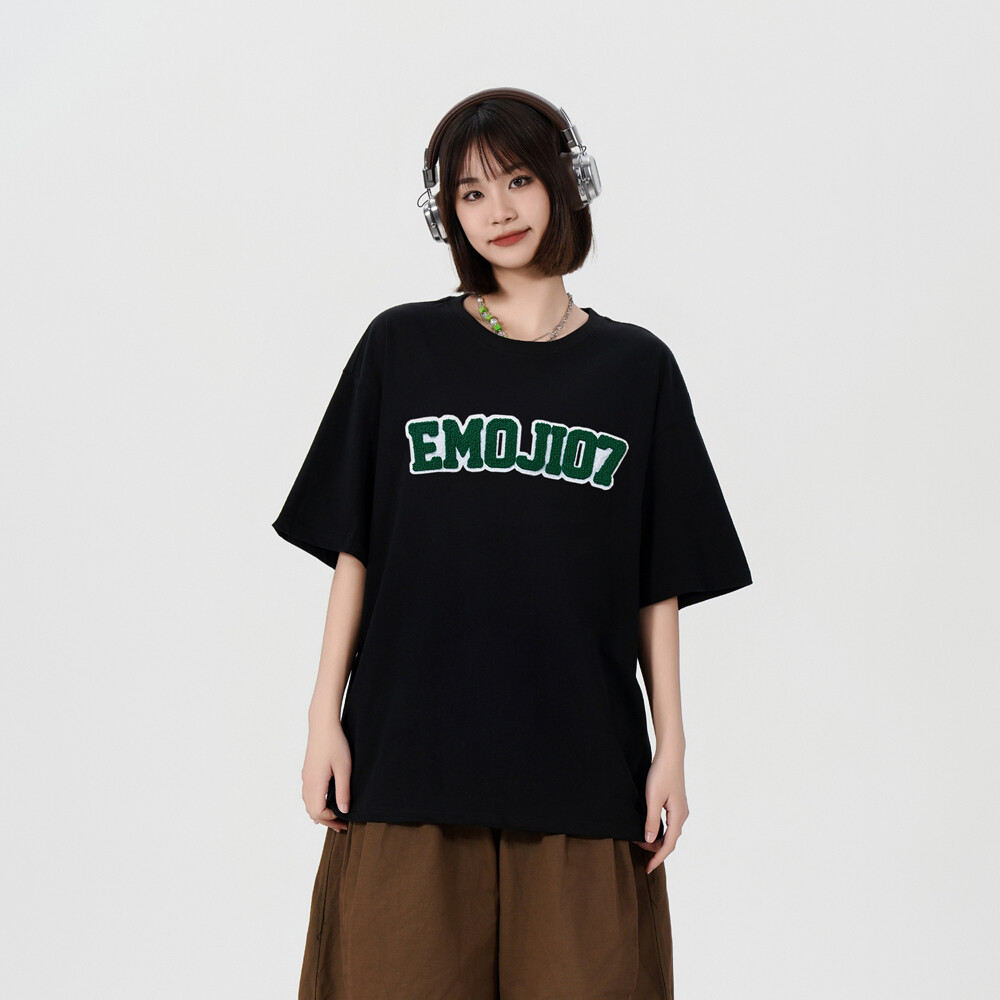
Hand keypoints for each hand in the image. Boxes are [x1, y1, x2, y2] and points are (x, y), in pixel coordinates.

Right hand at [302, 718, 351, 831]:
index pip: (318, 812)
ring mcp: (306, 777)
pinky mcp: (307, 771)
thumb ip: (343, 791)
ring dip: (320, 812)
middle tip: (342, 826)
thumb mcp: (344, 769)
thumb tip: (343, 811)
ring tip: (335, 817)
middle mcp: (307, 783)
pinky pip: (308, 794)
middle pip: (312, 811)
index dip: (331, 819)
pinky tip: (325, 801)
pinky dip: (316, 803)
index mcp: (315, 784)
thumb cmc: (335, 744)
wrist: (323, 724)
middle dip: (326, 820)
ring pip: (308, 803)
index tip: (345, 820)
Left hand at [631, 750, 688, 873]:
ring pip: (670, 832)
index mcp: (678, 816)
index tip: (648, 868)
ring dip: (657, 840)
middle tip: (639, 851)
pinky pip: (669, 824)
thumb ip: (651, 820)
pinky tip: (650, 828)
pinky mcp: (676, 803)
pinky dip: (660, 831)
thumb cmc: (661, 774)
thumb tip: (649, 840)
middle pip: (670, 840)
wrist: (670, 755)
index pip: (668, 845)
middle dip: (655, 850)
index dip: (658, 858)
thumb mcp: (652, 799)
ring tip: (641, 841)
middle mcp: (682, 815)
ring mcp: (680, 809)